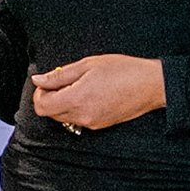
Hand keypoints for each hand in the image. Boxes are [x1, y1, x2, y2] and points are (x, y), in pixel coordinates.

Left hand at [30, 54, 165, 129]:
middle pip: (51, 113)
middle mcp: (82, 116)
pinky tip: (90, 93)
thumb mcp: (87, 65)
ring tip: (80, 85)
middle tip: (65, 81)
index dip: (40, 93)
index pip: (42, 106)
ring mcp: (92, 123)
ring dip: (64, 103)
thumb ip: (59, 75)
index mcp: (77, 99)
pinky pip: (78, 119)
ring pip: (64, 117)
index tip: (48, 82)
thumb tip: (38, 80)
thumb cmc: (123, 70)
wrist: (151, 85)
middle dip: (51, 97)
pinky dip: (76, 108)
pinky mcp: (100, 125)